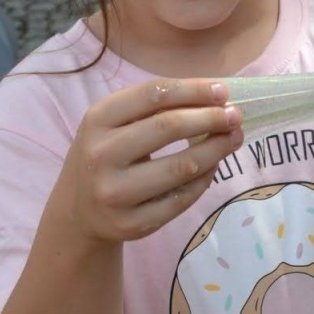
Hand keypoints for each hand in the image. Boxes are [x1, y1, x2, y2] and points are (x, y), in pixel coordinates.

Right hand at [60, 80, 243, 243]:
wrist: (78, 210)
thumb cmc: (108, 153)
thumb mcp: (115, 123)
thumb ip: (156, 107)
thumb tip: (217, 98)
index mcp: (97, 119)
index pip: (153, 94)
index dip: (193, 90)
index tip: (222, 91)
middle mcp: (101, 154)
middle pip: (170, 127)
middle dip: (212, 117)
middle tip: (236, 116)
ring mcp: (115, 193)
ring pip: (183, 166)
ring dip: (218, 149)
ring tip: (234, 137)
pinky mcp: (131, 223)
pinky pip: (183, 198)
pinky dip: (205, 179)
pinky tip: (213, 166)